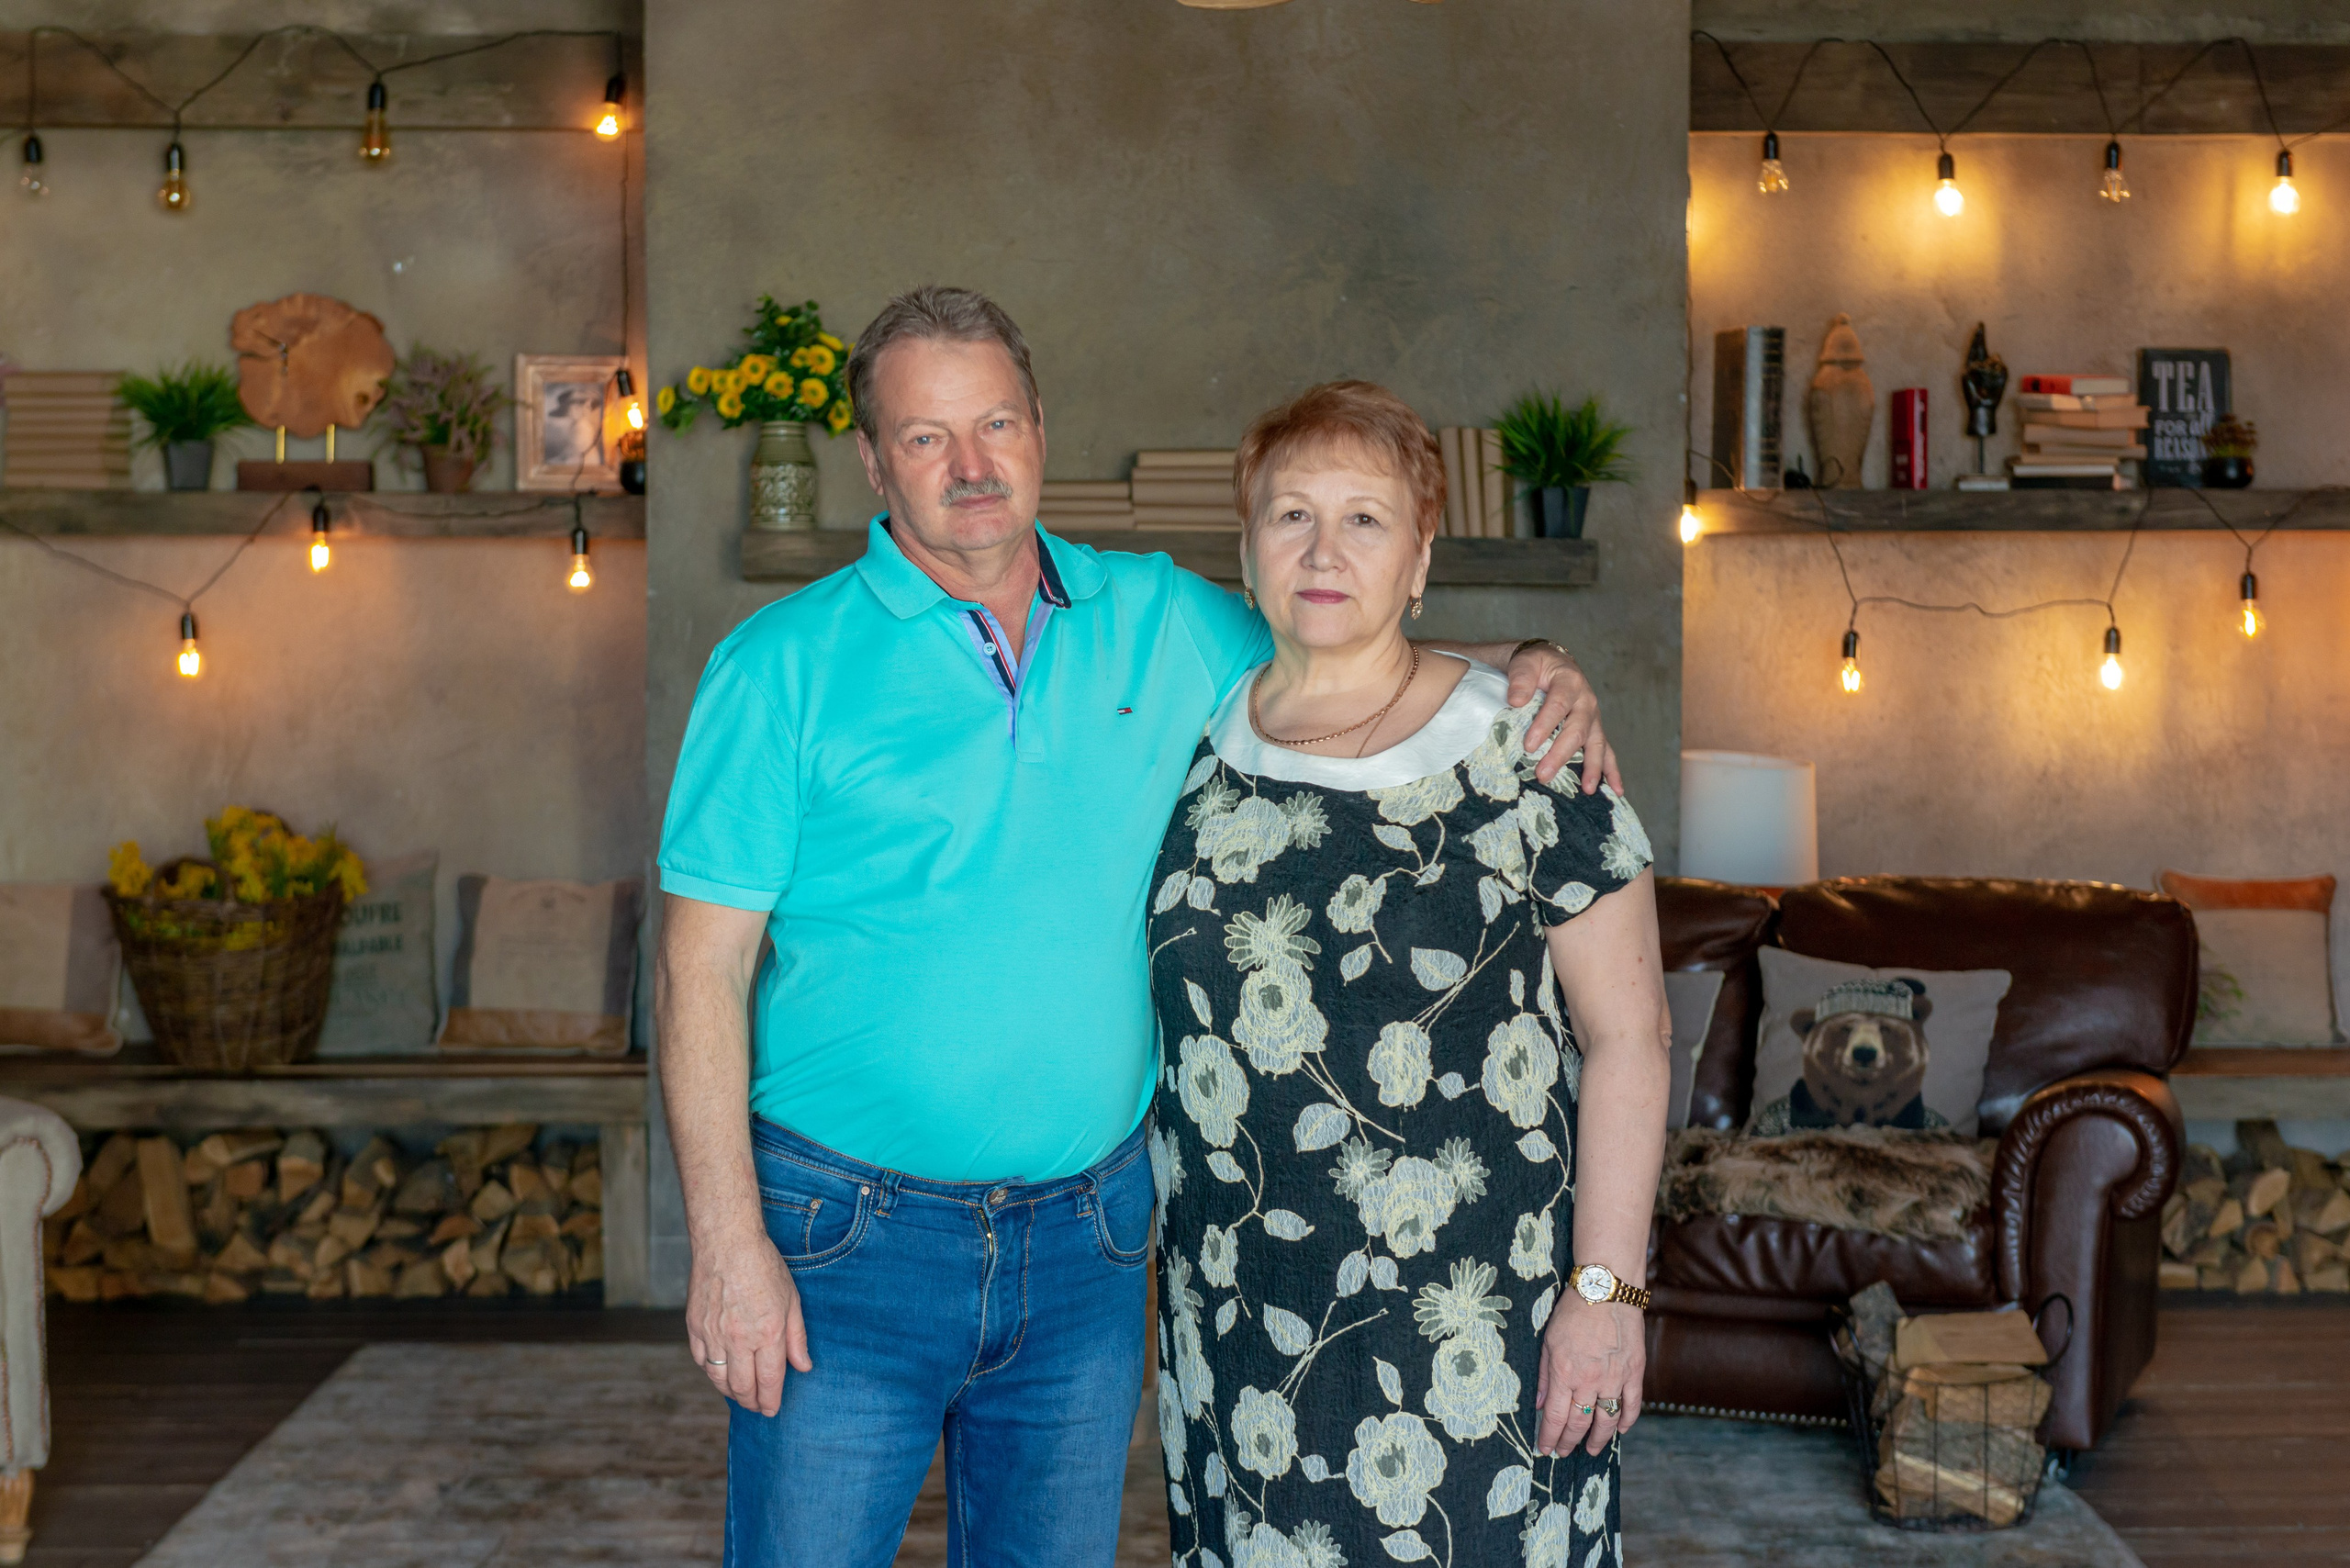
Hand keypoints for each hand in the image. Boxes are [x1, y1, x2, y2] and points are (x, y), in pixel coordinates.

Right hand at [686, 1224, 812, 1415]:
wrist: (727, 1243)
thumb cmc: (764, 1266)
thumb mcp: (792, 1299)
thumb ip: (797, 1337)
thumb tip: (803, 1366)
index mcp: (768, 1332)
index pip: (770, 1380)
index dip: (771, 1400)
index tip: (773, 1410)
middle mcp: (740, 1339)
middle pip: (743, 1387)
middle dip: (752, 1403)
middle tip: (758, 1407)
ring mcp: (714, 1335)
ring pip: (720, 1379)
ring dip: (732, 1393)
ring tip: (741, 1396)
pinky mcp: (695, 1327)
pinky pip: (702, 1362)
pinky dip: (712, 1373)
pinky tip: (721, 1374)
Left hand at [1503, 642, 1622, 796]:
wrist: (1552, 664)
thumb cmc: (1536, 665)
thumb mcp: (1526, 663)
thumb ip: (1521, 678)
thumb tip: (1516, 700)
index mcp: (1569, 682)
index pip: (1558, 705)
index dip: (1545, 726)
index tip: (1529, 746)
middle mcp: (1586, 701)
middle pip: (1577, 730)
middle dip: (1561, 754)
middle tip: (1543, 774)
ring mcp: (1593, 717)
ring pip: (1596, 744)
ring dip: (1592, 768)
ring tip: (1587, 790)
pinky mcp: (1594, 730)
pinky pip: (1607, 751)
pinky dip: (1612, 771)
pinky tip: (1616, 790)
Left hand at [1533, 1293, 1644, 1455]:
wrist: (1606, 1289)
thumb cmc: (1573, 1311)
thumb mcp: (1548, 1340)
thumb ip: (1546, 1375)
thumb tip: (1541, 1404)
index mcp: (1564, 1372)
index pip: (1555, 1417)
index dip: (1549, 1437)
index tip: (1545, 1449)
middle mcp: (1589, 1380)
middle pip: (1579, 1423)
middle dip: (1568, 1442)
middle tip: (1564, 1453)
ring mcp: (1615, 1378)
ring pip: (1606, 1420)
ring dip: (1597, 1439)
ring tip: (1590, 1449)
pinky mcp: (1634, 1372)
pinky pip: (1632, 1405)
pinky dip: (1626, 1421)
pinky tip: (1620, 1430)